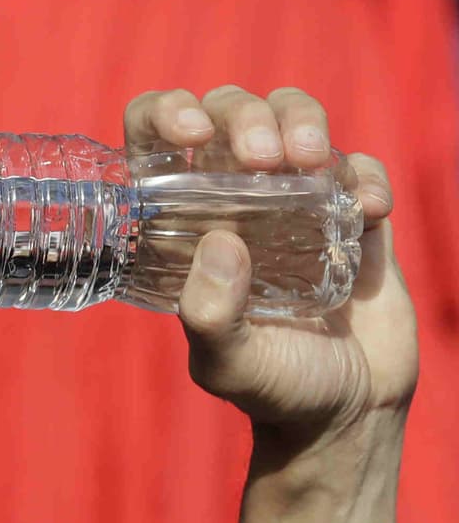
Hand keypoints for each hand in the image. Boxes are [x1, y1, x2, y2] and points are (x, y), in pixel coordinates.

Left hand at [123, 86, 416, 434]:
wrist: (348, 413)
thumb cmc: (270, 387)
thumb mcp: (226, 363)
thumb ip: (213, 315)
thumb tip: (221, 242)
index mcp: (181, 218)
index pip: (154, 134)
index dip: (165, 111)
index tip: (191, 130)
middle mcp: (232, 197)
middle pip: (227, 109)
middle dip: (243, 114)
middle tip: (263, 157)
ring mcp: (293, 199)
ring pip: (290, 115)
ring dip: (301, 120)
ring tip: (311, 163)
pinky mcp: (350, 212)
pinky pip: (356, 164)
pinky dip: (364, 173)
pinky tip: (368, 210)